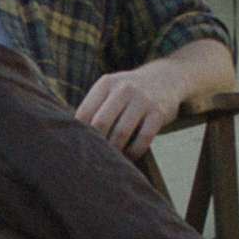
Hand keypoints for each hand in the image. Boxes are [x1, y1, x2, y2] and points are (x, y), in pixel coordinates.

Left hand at [75, 38, 234, 158]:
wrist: (166, 78)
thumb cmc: (128, 93)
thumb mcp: (110, 90)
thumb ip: (94, 107)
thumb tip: (72, 137)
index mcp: (106, 83)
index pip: (85, 112)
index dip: (80, 133)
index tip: (80, 146)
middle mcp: (124, 88)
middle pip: (101, 123)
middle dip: (97, 143)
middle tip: (95, 156)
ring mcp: (143, 99)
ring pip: (121, 133)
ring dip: (115, 150)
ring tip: (111, 159)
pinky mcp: (159, 112)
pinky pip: (143, 138)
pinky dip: (134, 152)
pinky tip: (129, 157)